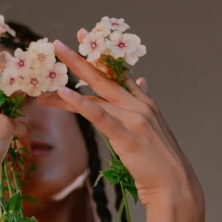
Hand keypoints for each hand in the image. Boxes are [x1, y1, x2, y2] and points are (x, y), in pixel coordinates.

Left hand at [39, 31, 204, 221]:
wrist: (174, 184)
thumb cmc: (161, 162)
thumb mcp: (153, 128)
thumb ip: (144, 103)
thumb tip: (142, 82)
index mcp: (144, 103)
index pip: (118, 73)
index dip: (100, 55)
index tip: (84, 37)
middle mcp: (139, 105)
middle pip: (103, 78)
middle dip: (79, 60)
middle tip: (58, 44)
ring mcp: (133, 119)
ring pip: (95, 97)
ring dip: (67, 88)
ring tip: (47, 77)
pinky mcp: (126, 136)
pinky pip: (98, 116)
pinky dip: (80, 103)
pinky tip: (64, 93)